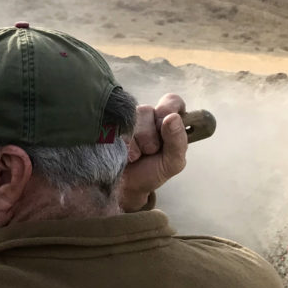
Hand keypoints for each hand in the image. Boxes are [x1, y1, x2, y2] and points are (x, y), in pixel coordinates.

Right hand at [119, 93, 188, 211]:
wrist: (125, 187)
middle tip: (150, 152)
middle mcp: (147, 116)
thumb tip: (172, 118)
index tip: (166, 122)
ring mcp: (126, 120)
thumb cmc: (152, 172)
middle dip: (151, 136)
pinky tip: (123, 155)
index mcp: (167, 120)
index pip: (171, 100)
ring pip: (131, 120)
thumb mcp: (173, 162)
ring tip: (135, 156)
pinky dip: (122, 144)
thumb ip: (178, 141)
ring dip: (135, 143)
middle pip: (149, 111)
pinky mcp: (109, 126)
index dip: (169, 109)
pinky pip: (115, 127)